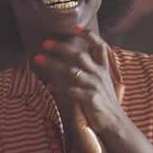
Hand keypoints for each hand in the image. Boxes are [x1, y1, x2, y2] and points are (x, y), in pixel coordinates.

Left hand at [33, 29, 125, 152]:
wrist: (115, 124)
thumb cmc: (103, 103)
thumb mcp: (99, 83)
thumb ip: (88, 70)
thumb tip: (71, 60)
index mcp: (103, 68)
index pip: (100, 46)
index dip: (89, 35)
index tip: (75, 28)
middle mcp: (100, 74)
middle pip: (79, 55)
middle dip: (61, 47)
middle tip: (45, 43)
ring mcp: (95, 86)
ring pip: (71, 70)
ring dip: (53, 64)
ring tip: (38, 59)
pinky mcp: (91, 99)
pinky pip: (71, 90)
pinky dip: (59, 87)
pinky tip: (49, 87)